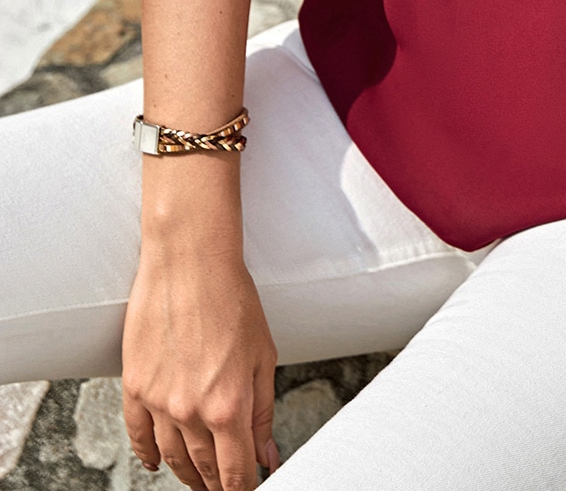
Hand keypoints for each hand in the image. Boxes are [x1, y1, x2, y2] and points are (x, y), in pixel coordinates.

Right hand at [122, 247, 279, 488]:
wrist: (189, 261)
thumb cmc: (232, 298)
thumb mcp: (263, 355)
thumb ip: (263, 411)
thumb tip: (267, 454)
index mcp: (228, 405)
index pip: (234, 471)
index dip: (242, 488)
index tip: (247, 489)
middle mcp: (190, 411)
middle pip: (202, 469)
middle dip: (215, 484)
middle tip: (223, 486)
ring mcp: (158, 401)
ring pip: (171, 458)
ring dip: (185, 474)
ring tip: (197, 480)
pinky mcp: (134, 386)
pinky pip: (137, 435)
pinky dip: (147, 454)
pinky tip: (156, 463)